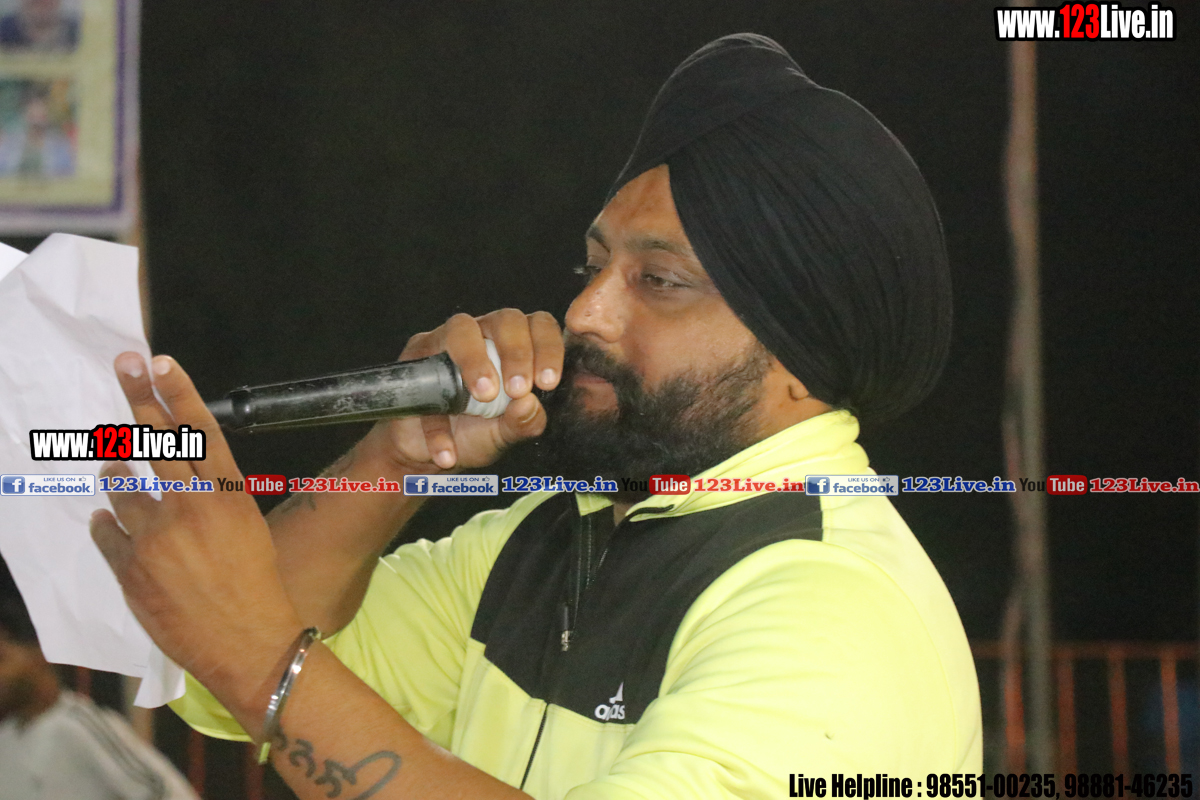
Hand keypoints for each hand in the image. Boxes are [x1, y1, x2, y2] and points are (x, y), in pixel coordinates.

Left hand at [89, 353, 302, 720]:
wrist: (249, 643)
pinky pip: (107, 532)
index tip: (160, 361)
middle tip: (123, 365)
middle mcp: (192, 504)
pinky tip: (106, 521)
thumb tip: (182, 480)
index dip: (178, 392)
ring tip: (112, 461)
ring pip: (123, 485)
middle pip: (157, 438)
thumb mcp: (247, 529)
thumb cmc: (258, 587)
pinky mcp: (131, 566)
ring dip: (116, 470)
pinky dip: (106, 524)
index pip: (200, 430)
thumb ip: (214, 501)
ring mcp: (157, 534)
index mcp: (228, 493)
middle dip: (138, 396)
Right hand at [373, 309, 563, 470]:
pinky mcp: (414, 358)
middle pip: (505, 319)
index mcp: (516, 346)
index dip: (548, 347)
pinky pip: (426, 374)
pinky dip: (437, 422)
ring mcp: (445, 340)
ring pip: (462, 329)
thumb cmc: (473, 432)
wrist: (426, 452)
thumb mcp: (504, 434)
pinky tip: (447, 452)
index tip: (547, 382)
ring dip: (475, 360)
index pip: (539, 325)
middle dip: (516, 352)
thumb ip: (523, 422)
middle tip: (517, 389)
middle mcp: (485, 334)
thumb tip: (530, 405)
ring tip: (484, 396)